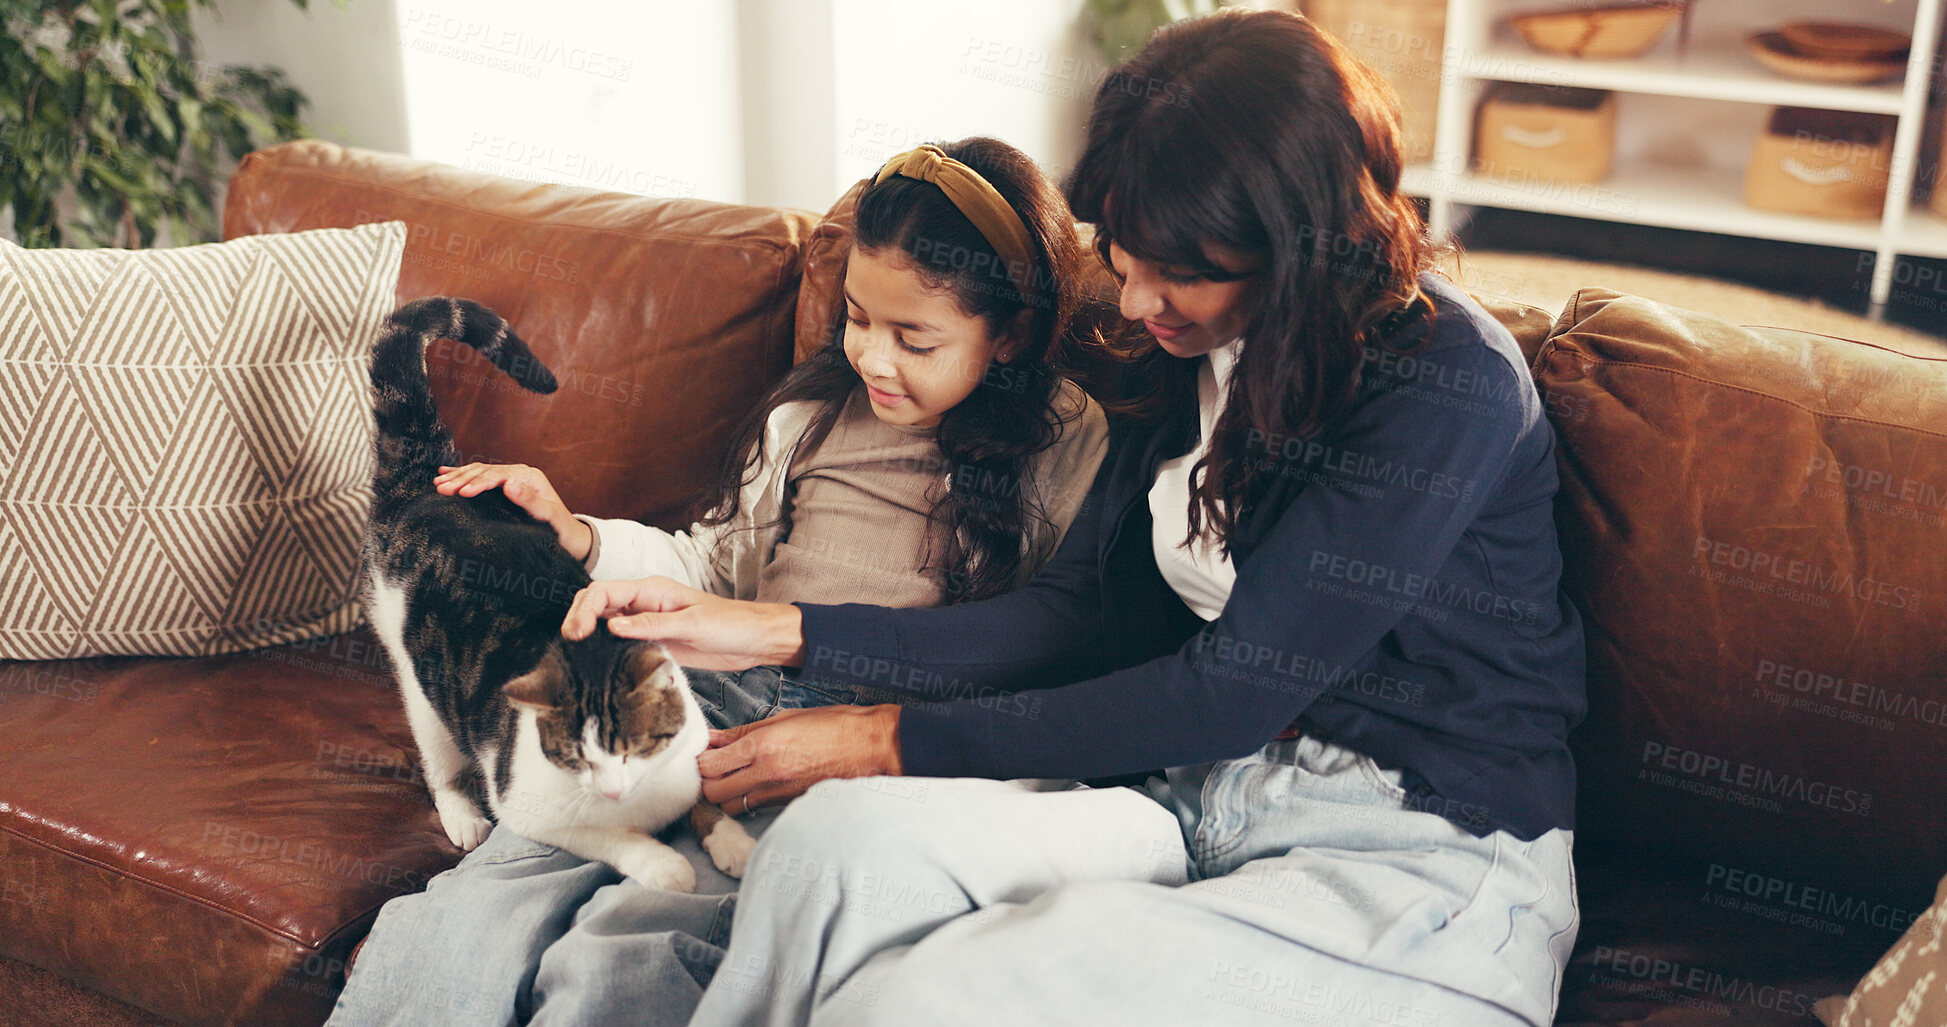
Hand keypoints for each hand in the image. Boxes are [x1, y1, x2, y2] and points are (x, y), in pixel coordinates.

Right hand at [434, 463, 591, 559]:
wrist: (570, 536)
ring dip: (457, 477)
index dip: (478, 482)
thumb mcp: (549, 516)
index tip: (461, 493)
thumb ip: (530, 500)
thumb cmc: (561, 529)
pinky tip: (445, 472)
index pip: (498, 475)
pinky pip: (480, 477)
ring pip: (479, 473)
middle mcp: (519, 474)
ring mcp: (511, 478)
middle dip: (462, 479)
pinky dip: (462, 475)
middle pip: (485, 472)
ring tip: (437, 483)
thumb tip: (508, 485)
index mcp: (529, 476)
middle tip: (441, 488)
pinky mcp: (505, 487)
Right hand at [561, 577, 805, 669]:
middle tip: (568, 645)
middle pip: (596, 605)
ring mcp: (645, 625)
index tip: (576, 633)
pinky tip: (595, 665)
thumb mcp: (693, 623)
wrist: (753, 642)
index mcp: (651, 590)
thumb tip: (613, 626)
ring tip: (572, 655)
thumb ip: (653, 625)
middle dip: (577, 619)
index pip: (603, 591)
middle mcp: (642, 605)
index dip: (583, 609)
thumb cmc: (730, 624)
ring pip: (603, 624)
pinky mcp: (651, 644)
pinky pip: (619, 645)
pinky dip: (604, 651)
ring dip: (587, 636)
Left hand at [698, 705, 903, 810]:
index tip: (704, 751)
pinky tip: (754, 782)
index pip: (711, 765)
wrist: (872, 747)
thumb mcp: (786, 717)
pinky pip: (755, 807)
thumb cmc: (835, 725)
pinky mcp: (789, 803)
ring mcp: (779, 793)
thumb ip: (745, 731)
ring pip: (731, 806)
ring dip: (725, 794)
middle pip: (714, 792)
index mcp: (764, 746)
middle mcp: (767, 773)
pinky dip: (747, 798)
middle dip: (708, 781)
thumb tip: (716, 738)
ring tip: (732, 776)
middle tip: (714, 766)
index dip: (701, 759)